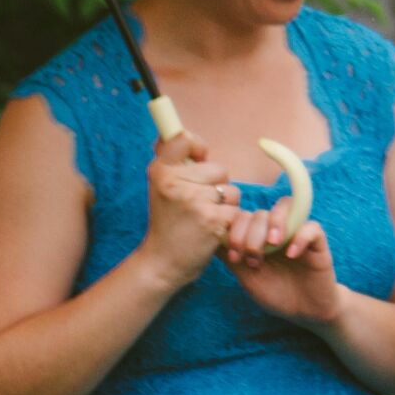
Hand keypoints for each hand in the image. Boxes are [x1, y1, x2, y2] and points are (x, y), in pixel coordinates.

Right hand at [137, 127, 236, 287]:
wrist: (162, 262)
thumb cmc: (167, 222)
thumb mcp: (160, 187)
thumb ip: (172, 161)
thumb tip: (179, 132)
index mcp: (160, 172)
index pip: (184, 139)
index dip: (197, 147)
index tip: (198, 159)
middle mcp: (174, 183)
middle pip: (218, 168)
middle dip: (215, 185)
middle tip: (196, 204)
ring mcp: (193, 202)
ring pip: (230, 189)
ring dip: (224, 204)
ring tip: (203, 217)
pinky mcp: (211, 219)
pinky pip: (234, 208)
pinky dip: (228, 220)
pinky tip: (212, 229)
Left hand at [223, 207, 342, 325]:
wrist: (305, 312)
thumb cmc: (276, 294)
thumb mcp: (248, 279)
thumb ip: (233, 260)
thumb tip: (213, 239)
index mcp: (258, 237)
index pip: (243, 216)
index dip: (235, 230)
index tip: (234, 256)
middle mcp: (277, 231)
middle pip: (261, 212)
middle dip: (251, 234)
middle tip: (254, 259)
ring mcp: (297, 234)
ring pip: (285, 207)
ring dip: (274, 223)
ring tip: (272, 245)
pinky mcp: (318, 243)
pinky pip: (311, 227)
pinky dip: (300, 237)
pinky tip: (291, 255)